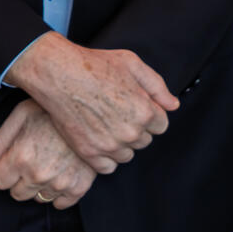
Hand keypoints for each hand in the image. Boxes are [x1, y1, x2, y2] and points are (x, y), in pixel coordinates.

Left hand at [0, 99, 96, 207]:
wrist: (90, 110)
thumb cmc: (52, 110)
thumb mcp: (21, 115)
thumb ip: (0, 141)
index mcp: (21, 157)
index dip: (4, 170)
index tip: (13, 161)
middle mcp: (38, 174)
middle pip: (18, 195)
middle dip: (20, 180)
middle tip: (32, 161)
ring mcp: (60, 183)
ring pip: (39, 199)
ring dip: (40, 186)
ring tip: (50, 163)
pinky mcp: (79, 187)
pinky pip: (61, 204)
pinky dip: (60, 193)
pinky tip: (62, 174)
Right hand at [4, 34, 178, 172]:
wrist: (59, 74)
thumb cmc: (95, 65)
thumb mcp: (132, 64)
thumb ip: (157, 86)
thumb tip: (173, 105)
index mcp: (144, 111)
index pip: (160, 126)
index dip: (148, 114)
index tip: (133, 106)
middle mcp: (130, 132)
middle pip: (144, 141)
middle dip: (135, 128)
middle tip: (116, 112)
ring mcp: (109, 145)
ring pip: (127, 155)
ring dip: (121, 144)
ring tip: (106, 124)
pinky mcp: (89, 153)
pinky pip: (108, 167)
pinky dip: (105, 157)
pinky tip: (98, 139)